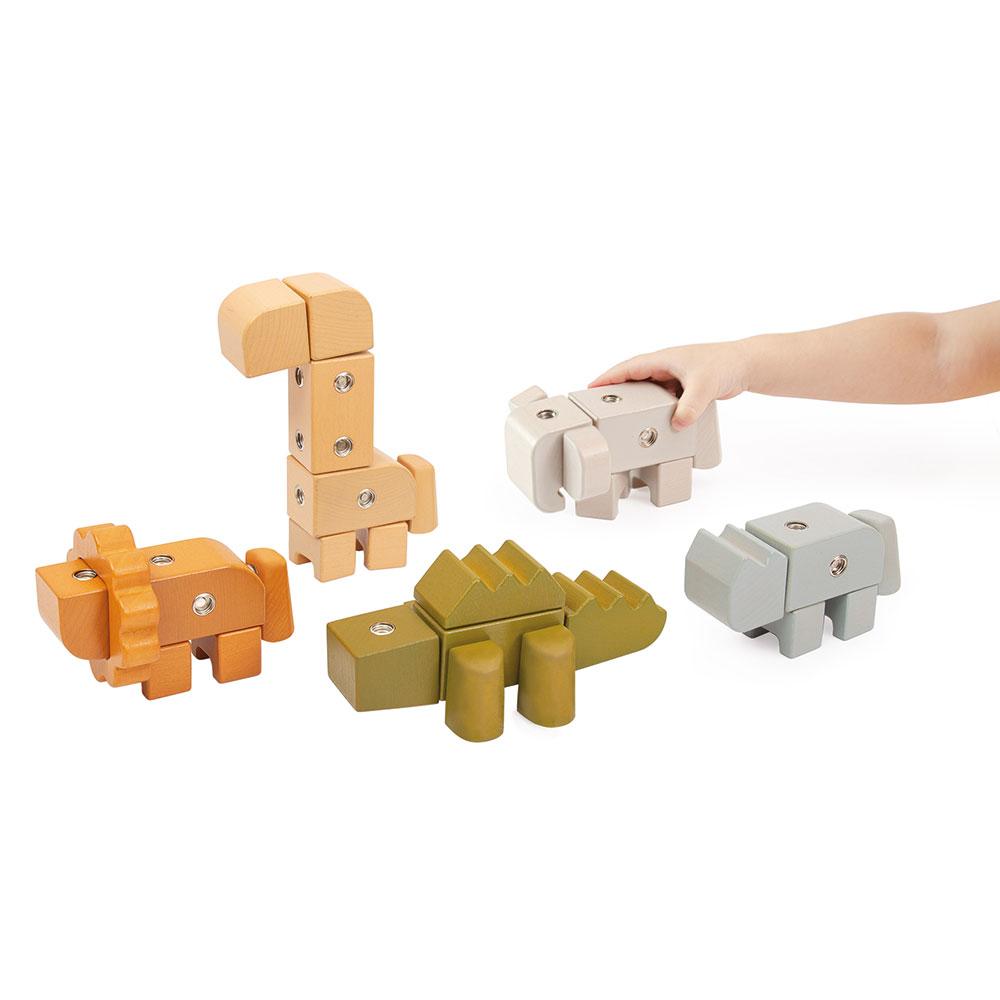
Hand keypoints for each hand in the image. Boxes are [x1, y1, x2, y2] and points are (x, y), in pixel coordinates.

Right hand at [589, 341, 749, 429]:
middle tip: (600, 405)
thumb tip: (677, 424)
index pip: (628, 368)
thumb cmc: (725, 364)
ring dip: (637, 400)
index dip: (608, 377)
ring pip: (648, 388)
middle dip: (617, 390)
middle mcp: (666, 365)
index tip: (591, 387)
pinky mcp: (683, 386)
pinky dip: (655, 407)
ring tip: (623, 416)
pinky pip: (661, 396)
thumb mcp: (704, 387)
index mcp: (664, 358)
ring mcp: (674, 375)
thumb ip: (689, 407)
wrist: (746, 365)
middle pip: (633, 378)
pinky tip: (652, 419)